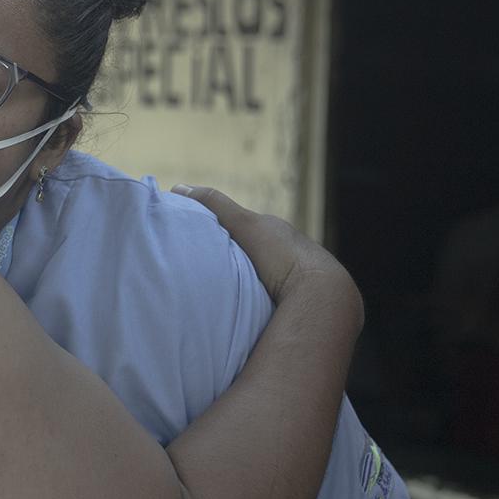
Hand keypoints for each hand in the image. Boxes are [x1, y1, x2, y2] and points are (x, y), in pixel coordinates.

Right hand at [170, 186, 356, 309]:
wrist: (321, 293)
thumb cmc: (283, 254)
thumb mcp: (244, 224)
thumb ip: (215, 205)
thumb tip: (178, 187)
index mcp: (279, 232)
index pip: (248, 228)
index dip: (225, 231)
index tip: (201, 240)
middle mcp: (292, 253)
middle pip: (259, 253)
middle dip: (240, 258)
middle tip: (211, 270)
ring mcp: (300, 279)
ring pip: (270, 277)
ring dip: (253, 283)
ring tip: (228, 294)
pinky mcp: (303, 303)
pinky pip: (278, 298)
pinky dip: (263, 300)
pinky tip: (250, 311)